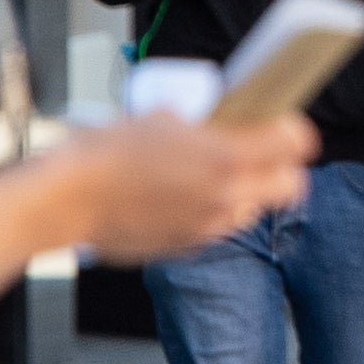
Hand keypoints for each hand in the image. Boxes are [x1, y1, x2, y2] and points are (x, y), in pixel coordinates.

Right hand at [70, 107, 317, 262]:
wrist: (67, 199)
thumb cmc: (106, 152)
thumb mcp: (162, 118)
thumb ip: (203, 122)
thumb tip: (219, 117)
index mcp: (227, 156)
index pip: (296, 143)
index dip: (294, 131)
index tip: (285, 126)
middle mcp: (227, 194)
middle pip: (293, 186)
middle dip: (284, 169)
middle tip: (266, 155)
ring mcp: (210, 224)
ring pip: (255, 209)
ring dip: (249, 192)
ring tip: (220, 175)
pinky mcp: (188, 246)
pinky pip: (220, 227)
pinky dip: (216, 212)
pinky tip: (189, 196)